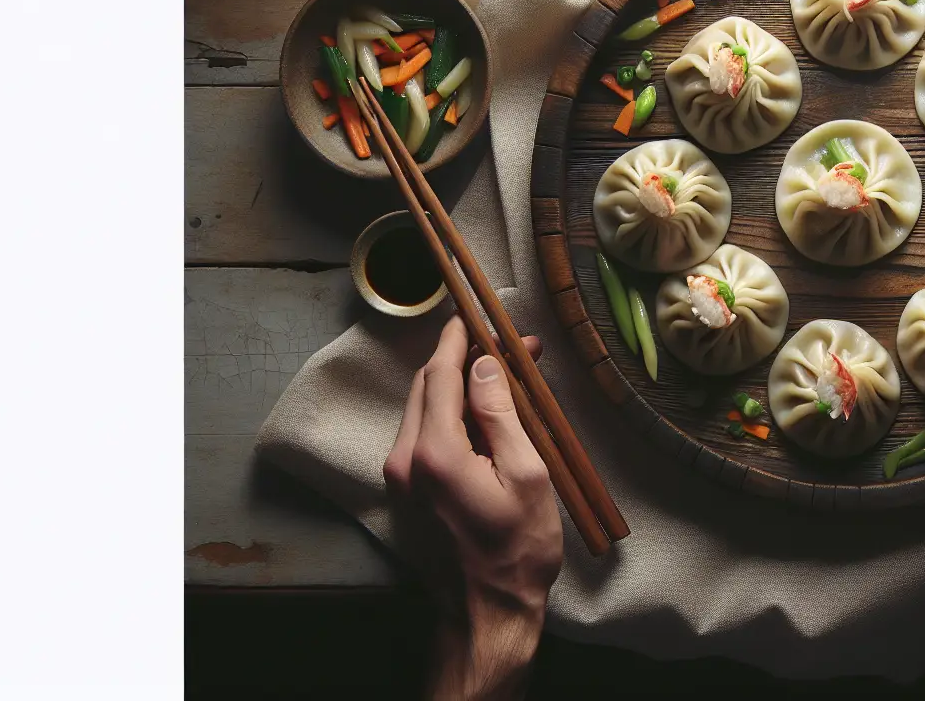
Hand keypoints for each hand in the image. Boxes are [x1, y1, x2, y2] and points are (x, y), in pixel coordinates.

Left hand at [384, 316, 562, 700]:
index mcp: (434, 451)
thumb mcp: (525, 474)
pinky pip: (424, 435)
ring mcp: (399, 477)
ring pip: (425, 409)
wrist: (486, 612)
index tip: (475, 312)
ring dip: (460, 387)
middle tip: (511, 347)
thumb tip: (484, 363)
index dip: (459, 338)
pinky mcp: (404, 491)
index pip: (441, 374)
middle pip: (428, 387)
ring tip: (506, 379)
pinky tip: (486, 416)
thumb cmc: (517, 549)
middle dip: (465, 359)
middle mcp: (404, 459)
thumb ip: (500, 413)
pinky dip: (452, 415)